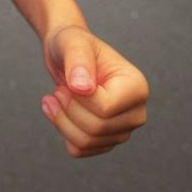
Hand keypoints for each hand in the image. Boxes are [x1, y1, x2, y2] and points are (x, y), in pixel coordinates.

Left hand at [40, 24, 148, 157]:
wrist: (66, 54)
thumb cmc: (73, 44)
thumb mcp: (73, 42)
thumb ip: (78, 60)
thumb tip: (83, 88)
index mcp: (136, 87)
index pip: (105, 109)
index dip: (78, 99)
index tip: (68, 82)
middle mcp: (135, 112)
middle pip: (96, 128)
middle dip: (68, 109)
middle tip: (60, 90)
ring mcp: (122, 129)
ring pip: (87, 142)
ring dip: (62, 120)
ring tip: (55, 98)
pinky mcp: (106, 140)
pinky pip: (81, 150)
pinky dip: (64, 132)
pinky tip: (58, 112)